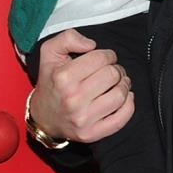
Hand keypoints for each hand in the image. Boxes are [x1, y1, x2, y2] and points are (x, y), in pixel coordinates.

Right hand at [32, 28, 134, 144]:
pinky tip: (124, 98)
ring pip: (120, 95)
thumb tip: (91, 45)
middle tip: (111, 71)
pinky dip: (128, 105)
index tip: (104, 59)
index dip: (107, 55)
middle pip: (113, 75)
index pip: (100, 58)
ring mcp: (83, 119)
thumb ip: (68, 38)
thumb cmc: (50, 82)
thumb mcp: (49, 53)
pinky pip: (122, 118)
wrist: (43, 117)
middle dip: (116, 69)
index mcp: (63, 77)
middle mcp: (73, 99)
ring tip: (117, 83)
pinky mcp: (92, 134)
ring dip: (124, 86)